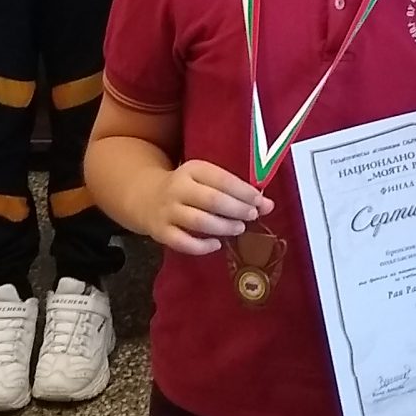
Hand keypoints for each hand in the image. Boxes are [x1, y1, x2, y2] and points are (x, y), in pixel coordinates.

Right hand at [143, 159, 272, 254]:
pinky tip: (216, 245)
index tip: (260, 201)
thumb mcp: (207, 180)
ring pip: (199, 221)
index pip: (222, 179)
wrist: (146, 197)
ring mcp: (168, 210)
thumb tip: (268, 205)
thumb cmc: (188, 188)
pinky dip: (201, 246)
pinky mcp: (161, 231)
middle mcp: (178, 188)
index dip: (244, 192)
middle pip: (212, 200)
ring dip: (223, 226)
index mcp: (193, 169)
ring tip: (239, 228)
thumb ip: (236, 190)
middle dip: (236, 209)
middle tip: (252, 216)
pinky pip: (182, 242)